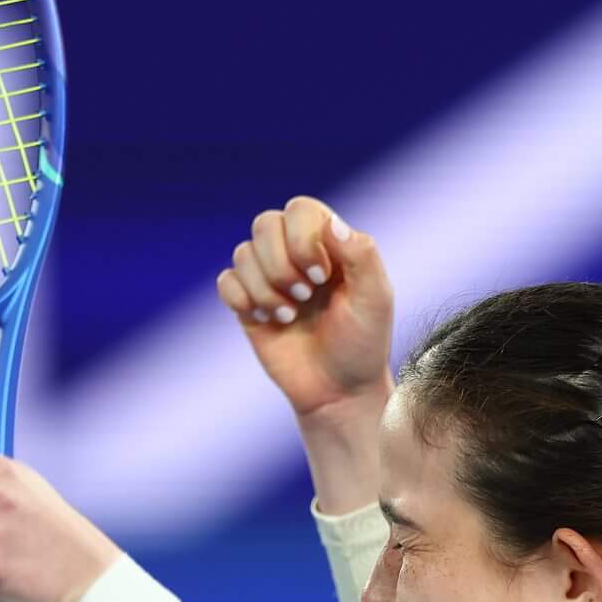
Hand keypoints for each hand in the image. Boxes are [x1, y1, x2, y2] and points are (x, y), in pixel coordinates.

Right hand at [214, 196, 394, 420]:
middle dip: (281, 262)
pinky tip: (265, 319)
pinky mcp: (248, 304)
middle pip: (265, 224)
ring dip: (266, 287)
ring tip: (290, 315)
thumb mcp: (375, 298)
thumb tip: (330, 223)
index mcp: (329, 245)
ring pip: (243, 252)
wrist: (339, 392)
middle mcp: (296, 255)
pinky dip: (241, 298)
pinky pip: (226, 281)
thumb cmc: (363, 344)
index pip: (301, 209)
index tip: (322, 275)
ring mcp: (270, 279)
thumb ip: (361, 254)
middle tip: (306, 295)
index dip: (303, 237)